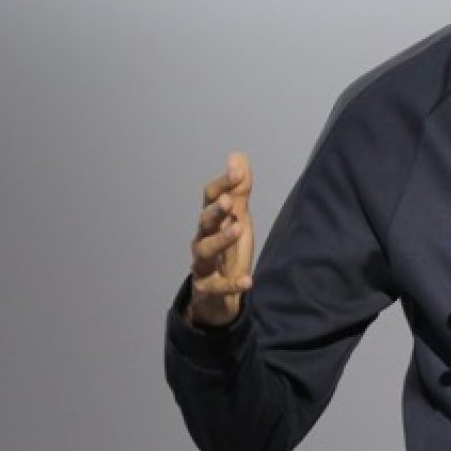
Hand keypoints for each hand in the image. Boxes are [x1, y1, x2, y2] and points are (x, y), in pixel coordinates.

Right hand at [186, 152, 254, 327]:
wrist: (217, 296)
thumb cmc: (227, 251)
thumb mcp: (238, 218)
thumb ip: (240, 189)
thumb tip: (237, 155)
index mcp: (211, 221)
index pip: (211, 197)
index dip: (223, 183)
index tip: (238, 171)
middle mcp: (203, 239)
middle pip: (205, 221)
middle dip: (215, 210)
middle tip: (229, 201)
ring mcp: (203, 264)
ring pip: (206, 250)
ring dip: (221, 239)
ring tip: (239, 229)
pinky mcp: (209, 288)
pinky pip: (218, 286)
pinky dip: (232, 284)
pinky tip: (248, 281)